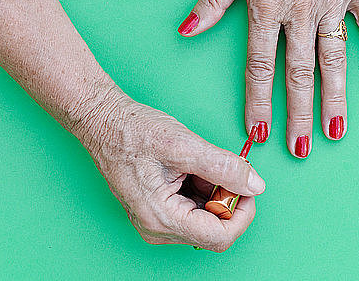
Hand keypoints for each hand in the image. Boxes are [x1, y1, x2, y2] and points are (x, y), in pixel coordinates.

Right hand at [71, 87, 265, 251]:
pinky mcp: (156, 211)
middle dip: (225, 199)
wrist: (103, 122)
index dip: (241, 213)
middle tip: (223, 168)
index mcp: (161, 217)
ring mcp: (155, 221)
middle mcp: (156, 227)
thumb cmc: (132, 132)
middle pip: (212, 229)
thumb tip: (255, 185)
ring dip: (212, 192)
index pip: (219, 236)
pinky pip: (190, 210)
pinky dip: (200, 189)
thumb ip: (224, 167)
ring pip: (203, 219)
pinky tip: (190, 168)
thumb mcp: (184, 145)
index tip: (246, 187)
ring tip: (198, 163)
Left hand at [178, 0, 358, 157]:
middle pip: (297, 73)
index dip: (258, 102)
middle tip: (299, 148)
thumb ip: (212, 0)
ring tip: (335, 131)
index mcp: (264, 5)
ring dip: (335, 98)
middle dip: (296, 114)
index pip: (258, 66)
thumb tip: (187, 30)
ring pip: (334, 59)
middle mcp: (299, 9)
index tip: (258, 132)